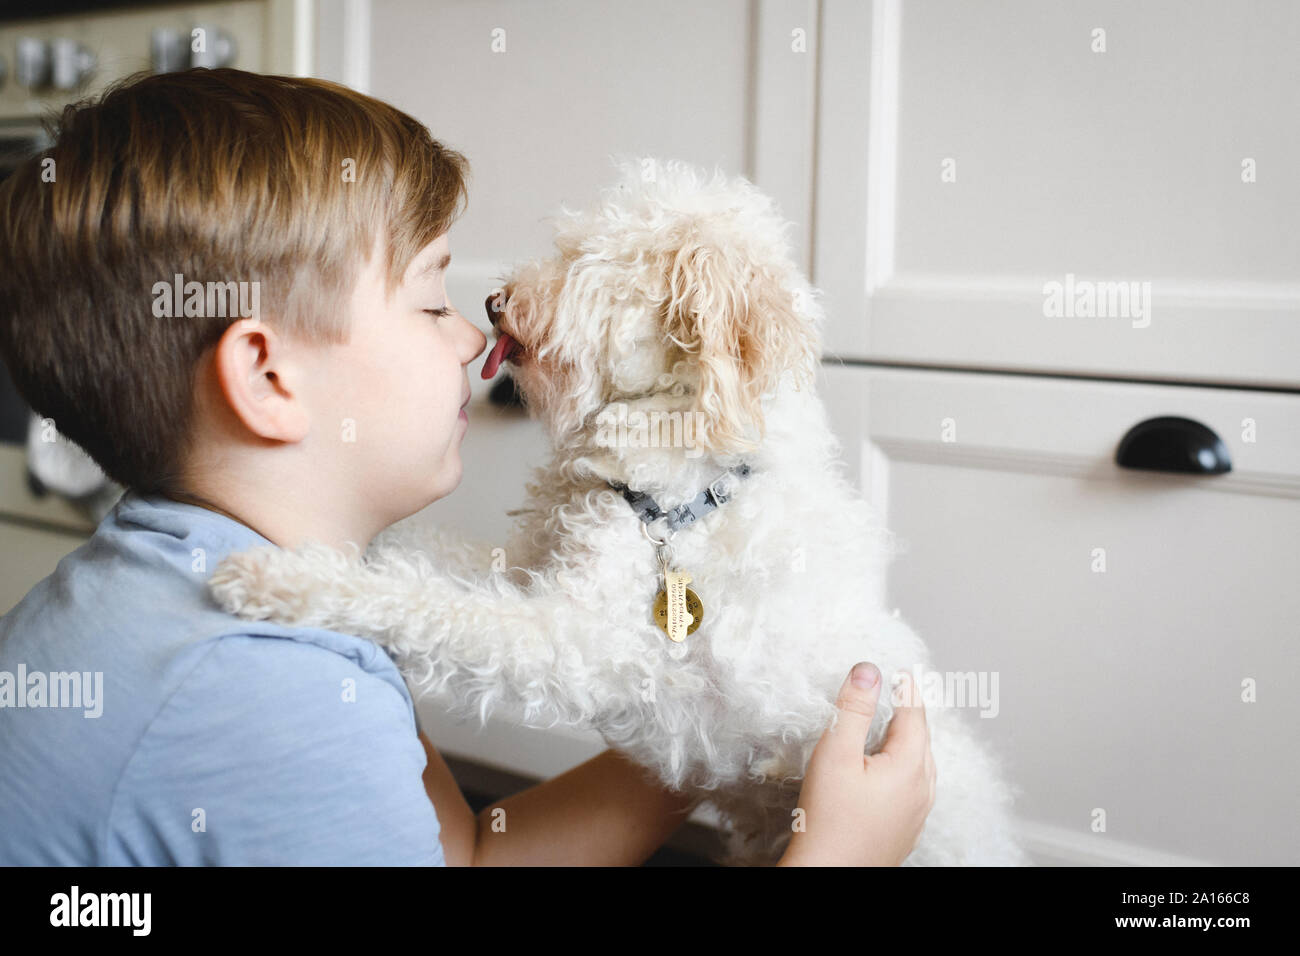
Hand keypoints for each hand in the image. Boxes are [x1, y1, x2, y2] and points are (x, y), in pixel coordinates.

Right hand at [777, 664, 935, 865]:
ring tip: (900, 726)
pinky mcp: (906, 831)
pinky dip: (908, 767)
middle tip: (904, 693)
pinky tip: (893, 773)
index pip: (913, 716)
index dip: (907, 690)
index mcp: (908, 767)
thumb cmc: (828, 819)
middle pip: (921, 740)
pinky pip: (916, 788)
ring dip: (912, 742)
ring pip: (922, 766)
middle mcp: (921, 790)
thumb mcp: (835, 753)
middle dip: (912, 714)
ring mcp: (916, 814)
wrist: (827, 874)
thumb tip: (869, 671)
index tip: (904, 672)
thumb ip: (853, 709)